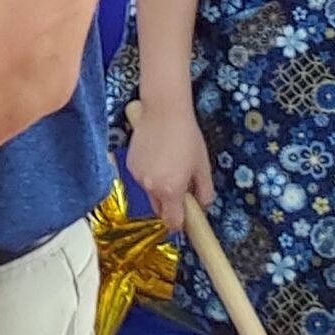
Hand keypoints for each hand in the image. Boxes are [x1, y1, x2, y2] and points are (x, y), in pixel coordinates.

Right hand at [122, 96, 213, 221]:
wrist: (163, 111)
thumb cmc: (187, 137)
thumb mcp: (203, 166)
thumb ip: (205, 192)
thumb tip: (202, 206)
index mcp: (170, 190)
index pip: (172, 222)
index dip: (180, 223)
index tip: (186, 219)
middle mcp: (150, 187)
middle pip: (160, 209)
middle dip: (170, 204)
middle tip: (181, 185)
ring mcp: (137, 176)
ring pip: (150, 193)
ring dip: (159, 187)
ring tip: (169, 164)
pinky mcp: (129, 165)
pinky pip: (142, 178)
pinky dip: (150, 174)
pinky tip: (157, 156)